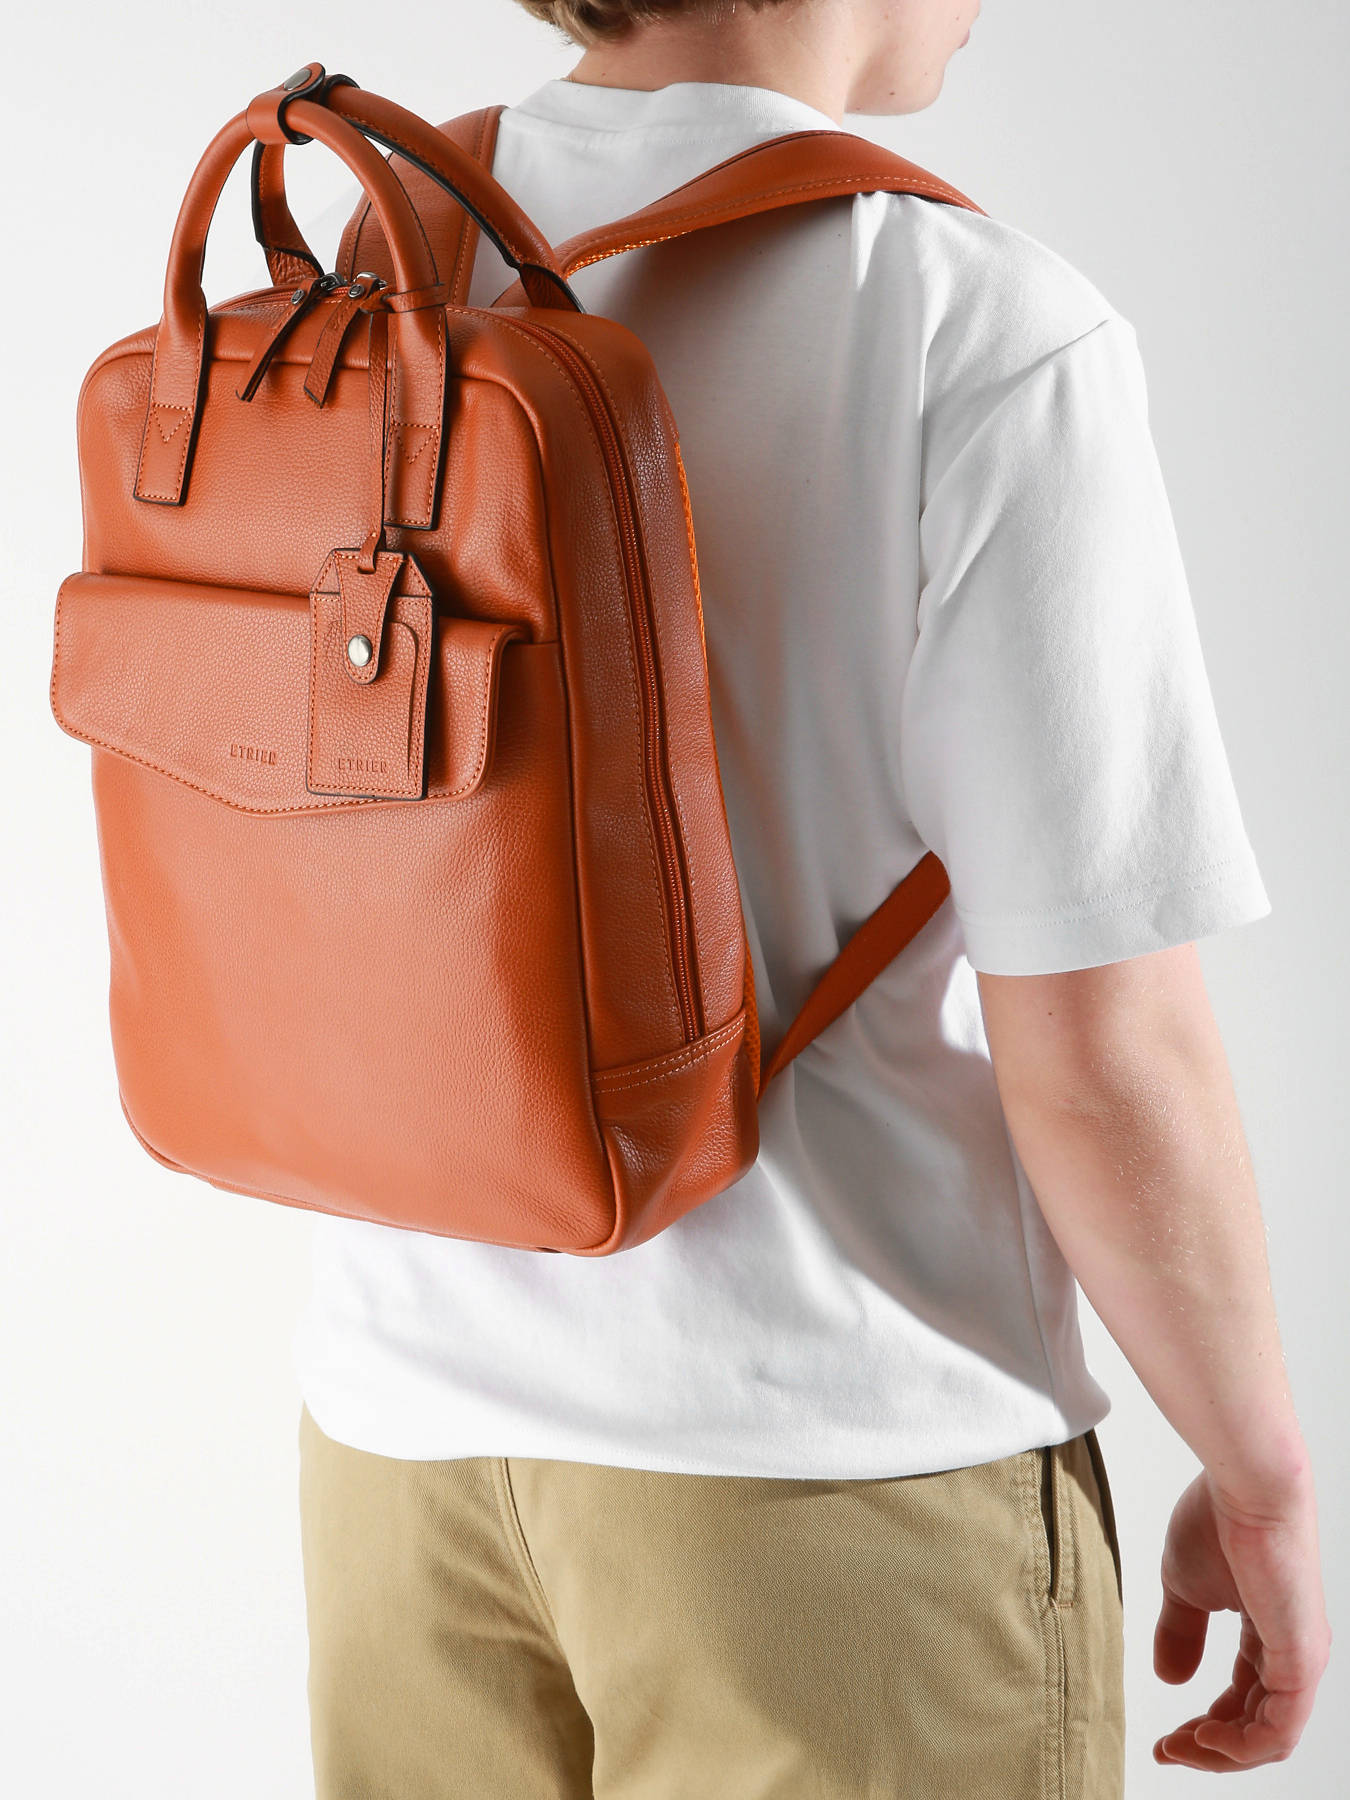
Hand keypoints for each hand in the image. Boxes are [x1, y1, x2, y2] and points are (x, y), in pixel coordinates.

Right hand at [1153, 1465, 1330, 1770]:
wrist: (1243, 1485)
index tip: (1165, 1736)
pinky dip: (1241, 1745)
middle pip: (1257, 1727)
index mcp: (1270, 1635)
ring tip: (1181, 1746)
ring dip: (1222, 1753)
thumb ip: (1180, 1633)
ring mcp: (1301, 1659)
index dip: (1206, 1727)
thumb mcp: (1185, 1587)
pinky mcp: (1301, 1659)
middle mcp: (1293, 1653)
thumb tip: (1171, 1679)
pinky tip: (1206, 1736)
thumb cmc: (1217, 1520)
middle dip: (1210, 1748)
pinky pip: (1278, 1728)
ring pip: (1269, 1738)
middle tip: (1168, 1750)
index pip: (1244, 1701)